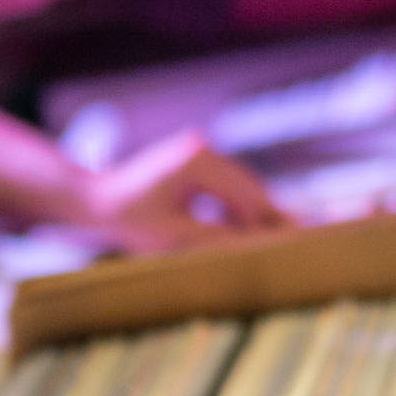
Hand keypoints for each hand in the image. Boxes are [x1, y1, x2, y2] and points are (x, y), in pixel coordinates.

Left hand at [71, 129, 288, 253]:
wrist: (94, 200)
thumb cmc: (128, 220)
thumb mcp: (175, 237)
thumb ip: (219, 239)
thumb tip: (257, 247)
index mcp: (196, 161)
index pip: (245, 194)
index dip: (268, 222)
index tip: (292, 242)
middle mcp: (201, 148)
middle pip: (249, 187)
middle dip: (269, 216)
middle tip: (301, 239)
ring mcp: (199, 151)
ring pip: (241, 186)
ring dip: (252, 213)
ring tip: (276, 240)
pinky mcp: (195, 159)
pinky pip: (226, 185)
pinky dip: (234, 207)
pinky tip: (241, 230)